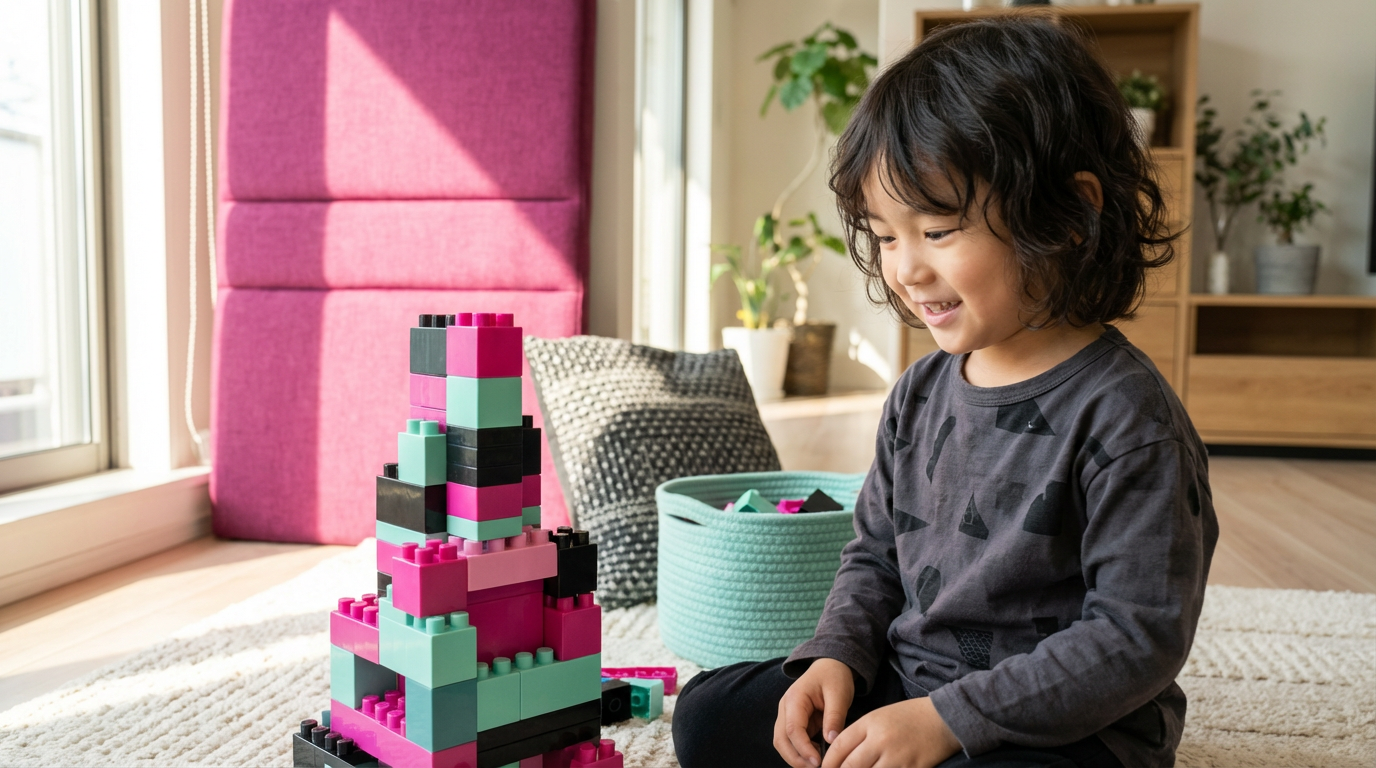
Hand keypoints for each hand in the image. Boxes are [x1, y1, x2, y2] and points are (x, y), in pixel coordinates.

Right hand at [774, 658, 854, 767]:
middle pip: (781, 740)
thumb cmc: (834, 677)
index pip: (792, 730)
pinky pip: (793, 742)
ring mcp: (787, 715)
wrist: (830, 665)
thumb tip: (831, 741)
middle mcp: (785, 708)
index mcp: (794, 698)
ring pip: (783, 743)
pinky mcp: (794, 722)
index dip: (804, 749)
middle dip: (796, 759)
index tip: (819, 763)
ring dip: (798, 757)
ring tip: (819, 764)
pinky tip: (819, 756)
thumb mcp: (839, 694)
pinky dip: (802, 753)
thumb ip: (835, 717)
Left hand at [821, 697, 960, 767]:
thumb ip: (859, 735)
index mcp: (870, 723)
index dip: (828, 762)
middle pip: (850, 766)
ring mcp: (898, 757)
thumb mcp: (879, 717)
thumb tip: (839, 757)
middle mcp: (881, 740)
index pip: (840, 746)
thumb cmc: (909, 718)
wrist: (944, 719)